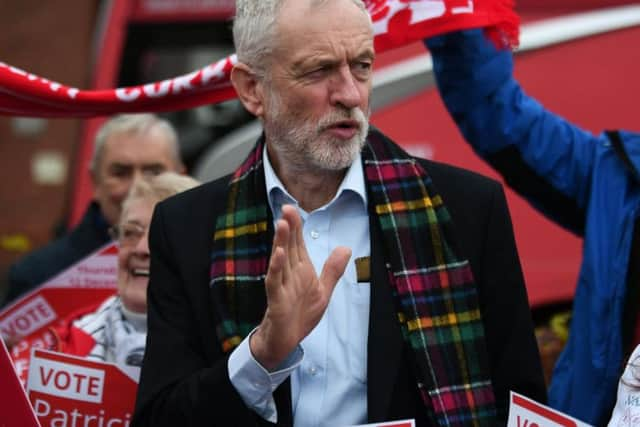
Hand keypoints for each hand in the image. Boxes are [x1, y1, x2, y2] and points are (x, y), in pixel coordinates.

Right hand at [250, 205, 350, 369]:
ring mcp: (281, 285)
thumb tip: (346, 248)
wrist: (286, 341)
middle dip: (288, 227)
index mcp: (301, 269)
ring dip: (280, 242)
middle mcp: (289, 274)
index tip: (292, 208)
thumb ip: (332, 270)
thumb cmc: (301, 315)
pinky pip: (274, 281)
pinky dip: (276, 268)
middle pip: (288, 246)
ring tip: (281, 224)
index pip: (297, 243)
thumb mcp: (323, 291)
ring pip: (280, 260)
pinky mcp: (275, 299)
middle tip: (286, 207)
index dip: (296, 226)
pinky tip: (278, 254)